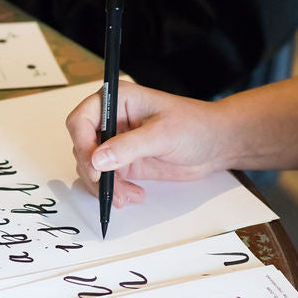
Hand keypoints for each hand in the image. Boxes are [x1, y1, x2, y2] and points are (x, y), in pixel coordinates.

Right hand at [65, 82, 227, 206]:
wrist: (216, 145)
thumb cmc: (196, 126)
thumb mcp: (163, 134)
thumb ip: (129, 146)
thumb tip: (98, 159)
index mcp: (118, 100)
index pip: (82, 119)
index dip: (82, 142)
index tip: (94, 165)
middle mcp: (112, 121)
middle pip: (82, 146)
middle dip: (92, 170)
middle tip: (107, 186)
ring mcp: (117, 144)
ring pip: (91, 168)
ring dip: (103, 186)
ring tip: (124, 197)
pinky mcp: (124, 163)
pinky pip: (107, 180)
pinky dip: (114, 192)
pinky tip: (133, 195)